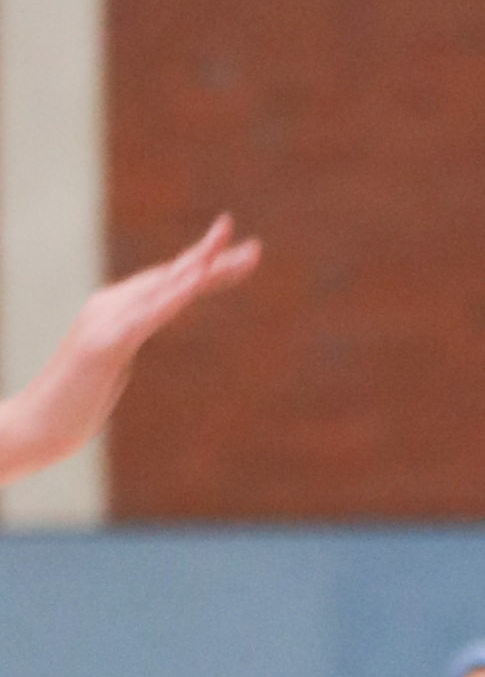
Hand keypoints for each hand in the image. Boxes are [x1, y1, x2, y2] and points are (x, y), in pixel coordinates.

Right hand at [0, 215, 260, 481]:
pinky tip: (198, 283)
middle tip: (258, 249)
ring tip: (243, 259)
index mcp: (114, 310)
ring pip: (165, 288)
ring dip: (206, 271)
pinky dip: (174, 297)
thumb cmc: (72, 402)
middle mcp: (109, 306)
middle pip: (172, 277)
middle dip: (216, 261)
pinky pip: (147, 316)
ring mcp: (105, 322)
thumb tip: (137, 331)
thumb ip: (125, 340)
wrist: (33, 427)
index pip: (167, 280)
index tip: (242, 253)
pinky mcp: (104, 345)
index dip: (204, 264)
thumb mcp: (110, 365)